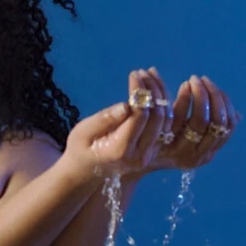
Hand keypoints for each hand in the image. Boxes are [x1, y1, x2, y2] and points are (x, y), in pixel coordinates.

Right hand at [63, 68, 169, 182]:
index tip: (134, 74)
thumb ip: (103, 119)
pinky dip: (163, 105)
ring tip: (151, 75)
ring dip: (161, 95)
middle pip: (157, 117)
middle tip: (143, 72)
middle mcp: (139, 155)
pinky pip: (165, 125)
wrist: (86, 173)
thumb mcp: (81, 132)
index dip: (140, 92)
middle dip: (153, 90)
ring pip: (166, 120)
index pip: (139, 116)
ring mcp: (149, 155)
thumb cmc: (79, 149)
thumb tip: (126, 105)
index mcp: (120, 150)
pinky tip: (156, 89)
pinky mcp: (154, 150)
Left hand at [135, 69, 241, 173]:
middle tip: (202, 80)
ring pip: (197, 120)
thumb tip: (239, 115)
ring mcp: (175, 150)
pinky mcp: (156, 141)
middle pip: (214, 122)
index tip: (216, 88)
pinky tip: (182, 86)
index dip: (225, 105)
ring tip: (192, 81)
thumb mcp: (185, 138)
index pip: (227, 127)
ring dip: (199, 95)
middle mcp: (192, 156)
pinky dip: (183, 99)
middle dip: (211, 97)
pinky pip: (175, 117)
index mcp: (204, 154)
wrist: (121, 160)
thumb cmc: (159, 145)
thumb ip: (208, 126)